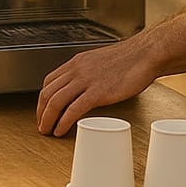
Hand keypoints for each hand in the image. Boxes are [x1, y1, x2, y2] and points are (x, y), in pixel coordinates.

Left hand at [35, 33, 157, 136]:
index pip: (49, 81)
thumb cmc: (128, 60)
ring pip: (56, 101)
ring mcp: (86, 81)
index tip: (44, 110)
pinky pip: (73, 109)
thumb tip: (85, 87)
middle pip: (48, 92)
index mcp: (76, 63)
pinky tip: (61, 130)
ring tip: (47, 131)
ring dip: (48, 119)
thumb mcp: (99, 62)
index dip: (43, 99)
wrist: (144, 54)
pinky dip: (63, 122)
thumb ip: (89, 73)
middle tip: (42, 125)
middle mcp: (76, 70)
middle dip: (41, 112)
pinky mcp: (98, 93)